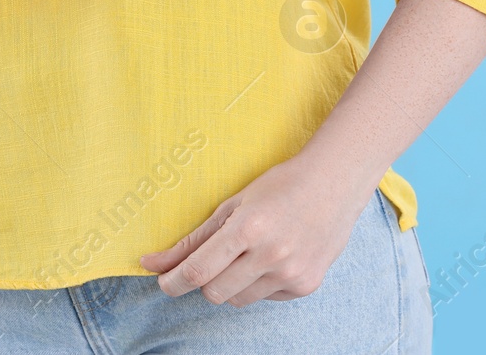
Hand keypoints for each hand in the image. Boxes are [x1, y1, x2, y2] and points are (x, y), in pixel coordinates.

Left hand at [138, 154, 376, 306]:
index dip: (172, 281)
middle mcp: (271, 254)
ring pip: (238, 300)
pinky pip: (265, 297)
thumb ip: (193, 240)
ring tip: (246, 253)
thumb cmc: (278, 187)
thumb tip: (151, 263)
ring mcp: (292, 273)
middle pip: (215, 292)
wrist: (334, 184)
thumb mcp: (231, 205)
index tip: (162, 281)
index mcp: (248, 228)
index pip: (198, 271)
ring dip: (231, 283)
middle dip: (203, 281)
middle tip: (207, 261)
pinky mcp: (306, 285)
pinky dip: (259, 283)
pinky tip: (273, 257)